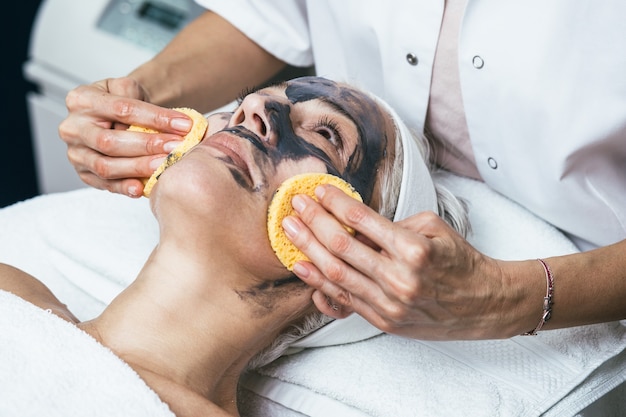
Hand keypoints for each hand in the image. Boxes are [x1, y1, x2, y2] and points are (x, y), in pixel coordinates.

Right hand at [58, 77, 193, 195]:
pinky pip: (104, 184)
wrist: (112, 116)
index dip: (155, 118)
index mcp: (81, 100)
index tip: (184, 125)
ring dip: (138, 167)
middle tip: (175, 148)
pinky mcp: (83, 173)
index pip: (122, 109)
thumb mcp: (129, 88)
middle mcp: (73, 127)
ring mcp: (75, 153)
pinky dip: (124, 187)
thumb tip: (168, 122)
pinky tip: (142, 187)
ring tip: (164, 165)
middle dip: (147, 145)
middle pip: (110, 142)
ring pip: (105, 166)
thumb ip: (141, 99)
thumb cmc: (122, 102)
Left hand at [283, 184, 535, 339]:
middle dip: (313, 223)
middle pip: (341, 247)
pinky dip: (319, 282)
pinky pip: (344, 300)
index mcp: (414, 251)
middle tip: (294, 206)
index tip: (318, 191)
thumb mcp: (434, 228)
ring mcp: (389, 305)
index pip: (362, 220)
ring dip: (308, 250)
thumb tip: (355, 222)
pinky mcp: (384, 321)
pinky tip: (303, 267)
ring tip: (290, 232)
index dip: (335, 203)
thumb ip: (393, 225)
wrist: (483, 304)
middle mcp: (399, 280)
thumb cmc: (460, 261)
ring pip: (336, 275)